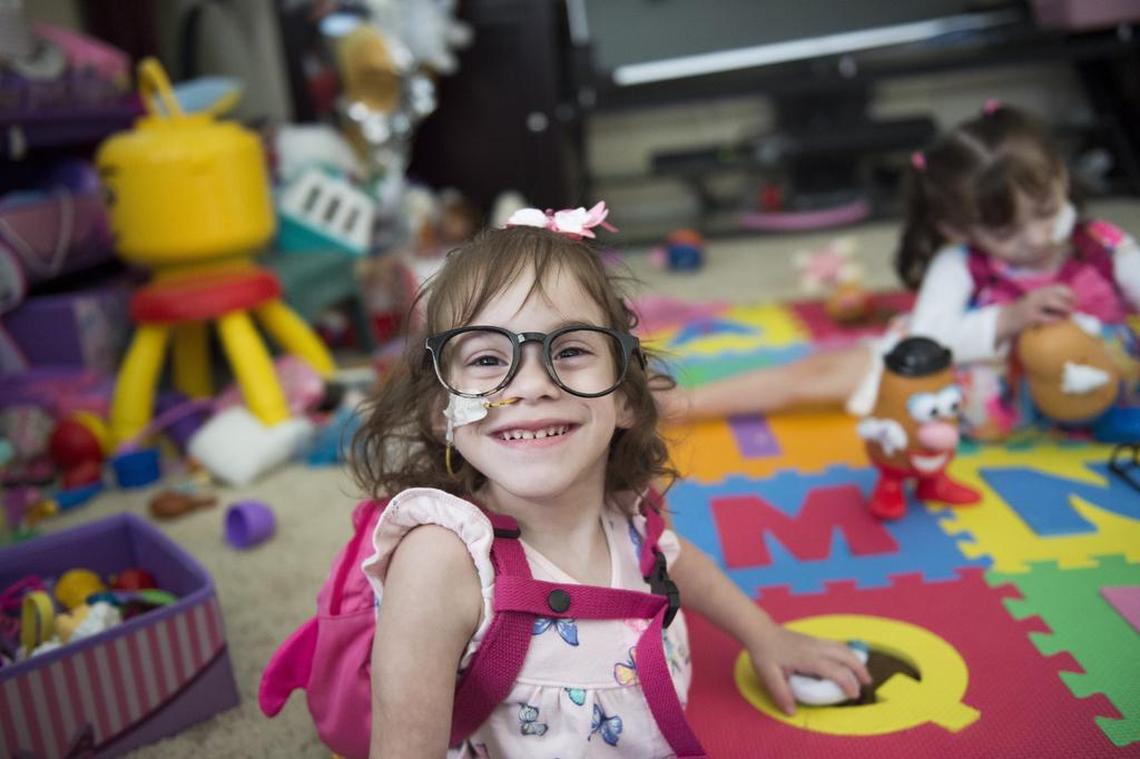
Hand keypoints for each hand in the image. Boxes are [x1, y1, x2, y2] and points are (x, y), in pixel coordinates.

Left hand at [746, 626, 871, 715]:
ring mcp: (816, 641)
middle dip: (859, 669)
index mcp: (808, 658)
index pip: (835, 670)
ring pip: (842, 647)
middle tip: (867, 683)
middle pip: (845, 654)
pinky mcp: (813, 640)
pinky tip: (847, 661)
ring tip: (862, 673)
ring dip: (855, 659)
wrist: (760, 632)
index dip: (847, 683)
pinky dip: (846, 653)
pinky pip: (836, 644)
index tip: (853, 696)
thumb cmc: (764, 654)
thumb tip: (792, 712)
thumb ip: (781, 694)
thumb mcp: (768, 676)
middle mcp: (816, 647)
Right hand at [999, 284, 1074, 339]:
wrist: (1004, 321)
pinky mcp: (1029, 316)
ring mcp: (1031, 305)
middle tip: (1072, 310)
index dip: (1070, 293)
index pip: (1059, 287)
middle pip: (1058, 292)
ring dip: (1064, 309)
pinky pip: (1047, 317)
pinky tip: (1057, 322)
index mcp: (1038, 291)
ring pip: (1053, 302)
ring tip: (1067, 316)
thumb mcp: (1035, 303)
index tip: (1073, 302)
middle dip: (1070, 300)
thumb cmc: (1023, 314)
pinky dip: (1055, 320)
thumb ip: (1048, 302)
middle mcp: (1035, 295)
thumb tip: (1070, 308)